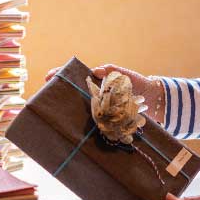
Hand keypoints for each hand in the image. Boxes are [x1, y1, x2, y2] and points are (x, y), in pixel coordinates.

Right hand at [45, 63, 164, 122]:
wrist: (153, 100)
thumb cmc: (137, 83)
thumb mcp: (124, 74)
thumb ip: (111, 71)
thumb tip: (94, 70)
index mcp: (98, 82)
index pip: (76, 77)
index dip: (62, 75)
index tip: (49, 76)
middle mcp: (96, 96)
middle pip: (74, 94)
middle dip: (60, 93)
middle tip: (46, 94)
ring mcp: (100, 109)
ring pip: (80, 110)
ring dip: (68, 110)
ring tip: (54, 110)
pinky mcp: (107, 122)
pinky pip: (93, 124)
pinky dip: (83, 126)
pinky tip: (73, 128)